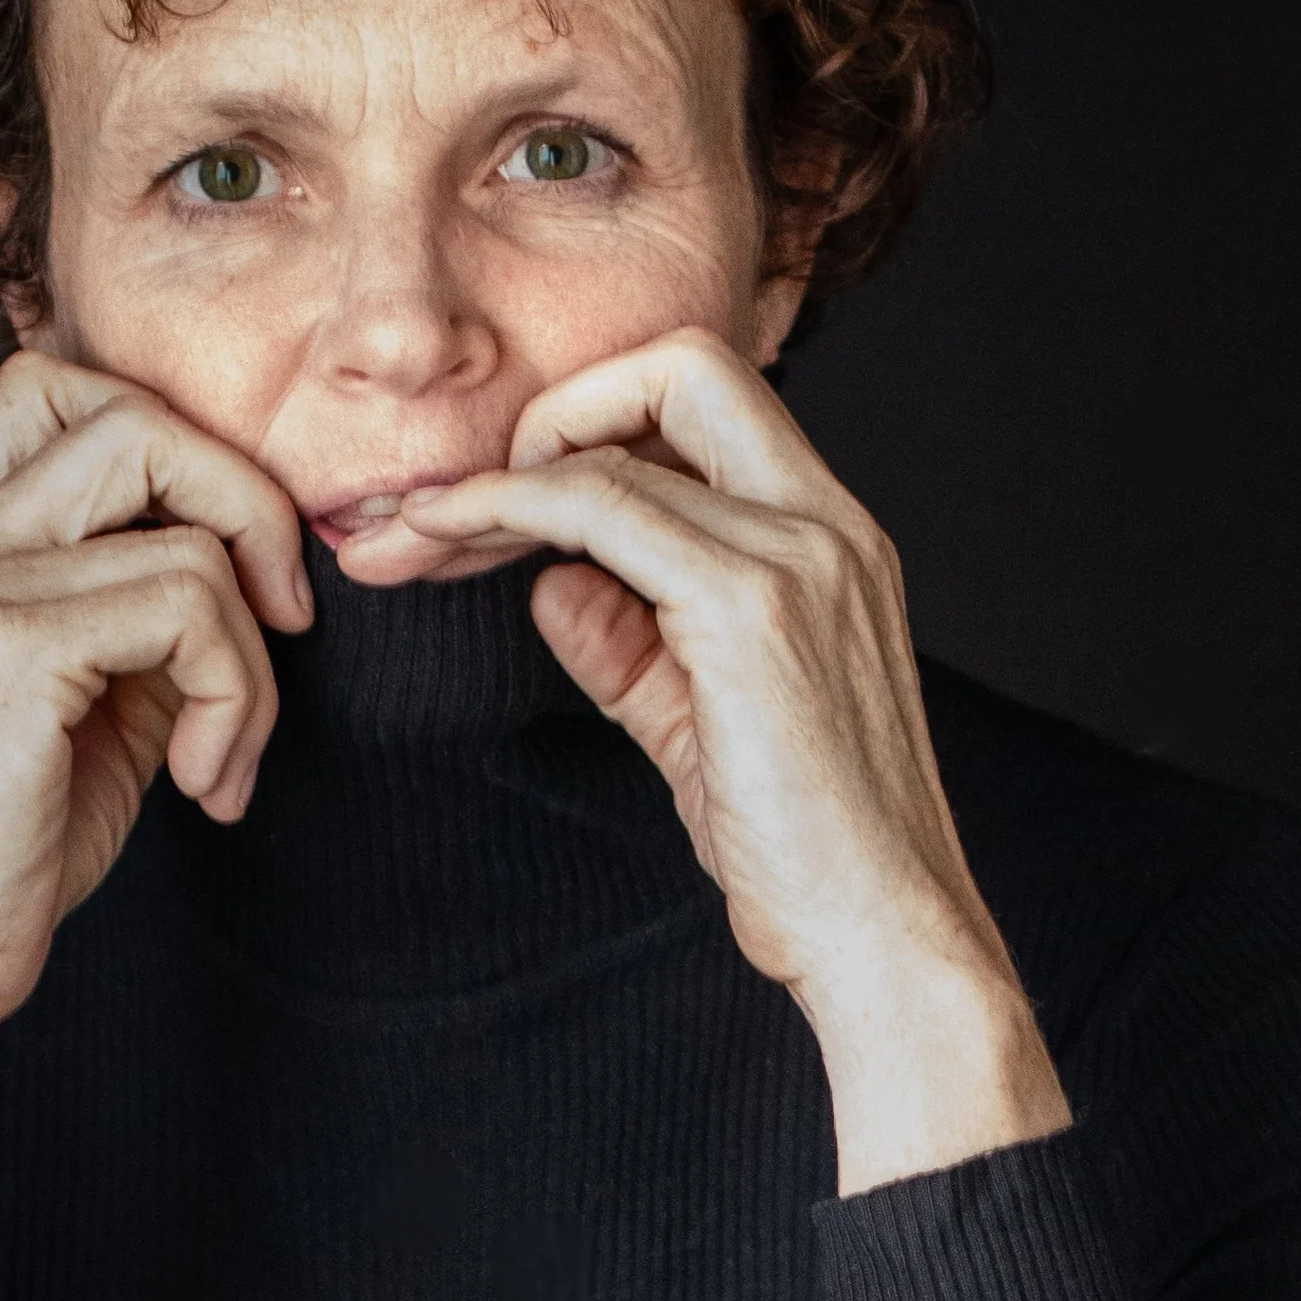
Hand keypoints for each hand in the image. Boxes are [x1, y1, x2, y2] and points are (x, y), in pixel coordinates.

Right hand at [0, 350, 310, 1225]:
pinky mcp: (7, 651)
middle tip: (282, 629)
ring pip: (187, 528)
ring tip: (225, 757)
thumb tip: (258, 565)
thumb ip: (149, 619)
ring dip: (254, 656)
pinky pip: (188, 604)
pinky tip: (206, 786)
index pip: (63, 387)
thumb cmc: (5, 856)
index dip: (181, 453)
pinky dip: (236, 699)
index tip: (238, 576)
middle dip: (249, 512)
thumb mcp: (96, 711)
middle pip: (137, 418)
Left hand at [393, 326, 1071, 1193]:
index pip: (706, 409)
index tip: (505, 499)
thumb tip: (550, 580)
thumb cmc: (804, 850)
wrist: (884, 935)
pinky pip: (601, 509)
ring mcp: (799, 556)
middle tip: (468, 498)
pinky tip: (443, 541)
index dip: (594, 430)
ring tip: (415, 530)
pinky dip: (507, 511)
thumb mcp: (699, 724)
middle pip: (684, 365)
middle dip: (559, 405)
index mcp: (831, 538)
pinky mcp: (749, 609)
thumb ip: (629, 643)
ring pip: (624, 435)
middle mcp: (827, 524)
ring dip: (500, 474)